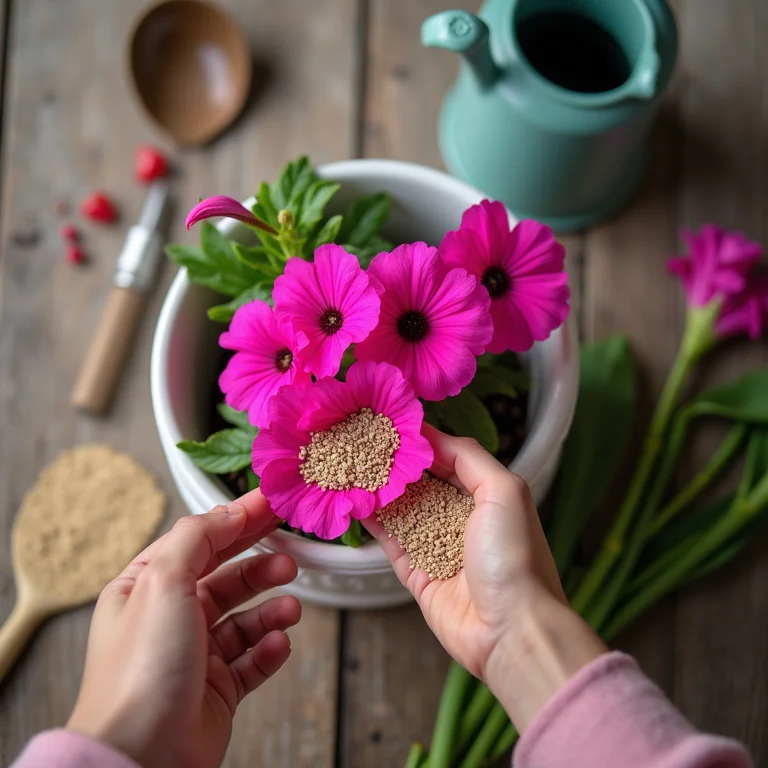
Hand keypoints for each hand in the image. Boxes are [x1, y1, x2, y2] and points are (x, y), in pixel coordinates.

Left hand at [67, 491, 301, 767]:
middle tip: (291, 554)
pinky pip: (252, 659)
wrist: (141, 758)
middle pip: (224, 577)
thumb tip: (228, 511)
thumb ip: (197, 536)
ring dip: (270, 608)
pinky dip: (269, 648)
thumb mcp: (163, 582)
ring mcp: (193, 656)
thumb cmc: (139, 672)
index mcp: (145, 588)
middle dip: (259, 564)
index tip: (270, 504)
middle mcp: (168, 619)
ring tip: (292, 606)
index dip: (235, 520)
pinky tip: (278, 642)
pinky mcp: (216, 690)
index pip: (197, 541)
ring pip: (243, 618)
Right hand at [366, 426, 605, 730]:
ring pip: (401, 509)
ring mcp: (437, 545)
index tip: (391, 423)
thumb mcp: (504, 491)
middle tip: (362, 441)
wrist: (511, 630)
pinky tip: (353, 500)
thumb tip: (430, 434)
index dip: (421, 442)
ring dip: (379, 489)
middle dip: (395, 464)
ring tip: (350, 463)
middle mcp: (461, 518)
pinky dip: (372, 521)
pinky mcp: (416, 573)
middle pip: (421, 482)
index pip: (448, 458)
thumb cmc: (515, 556)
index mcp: (487, 495)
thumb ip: (468, 457)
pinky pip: (390, 540)